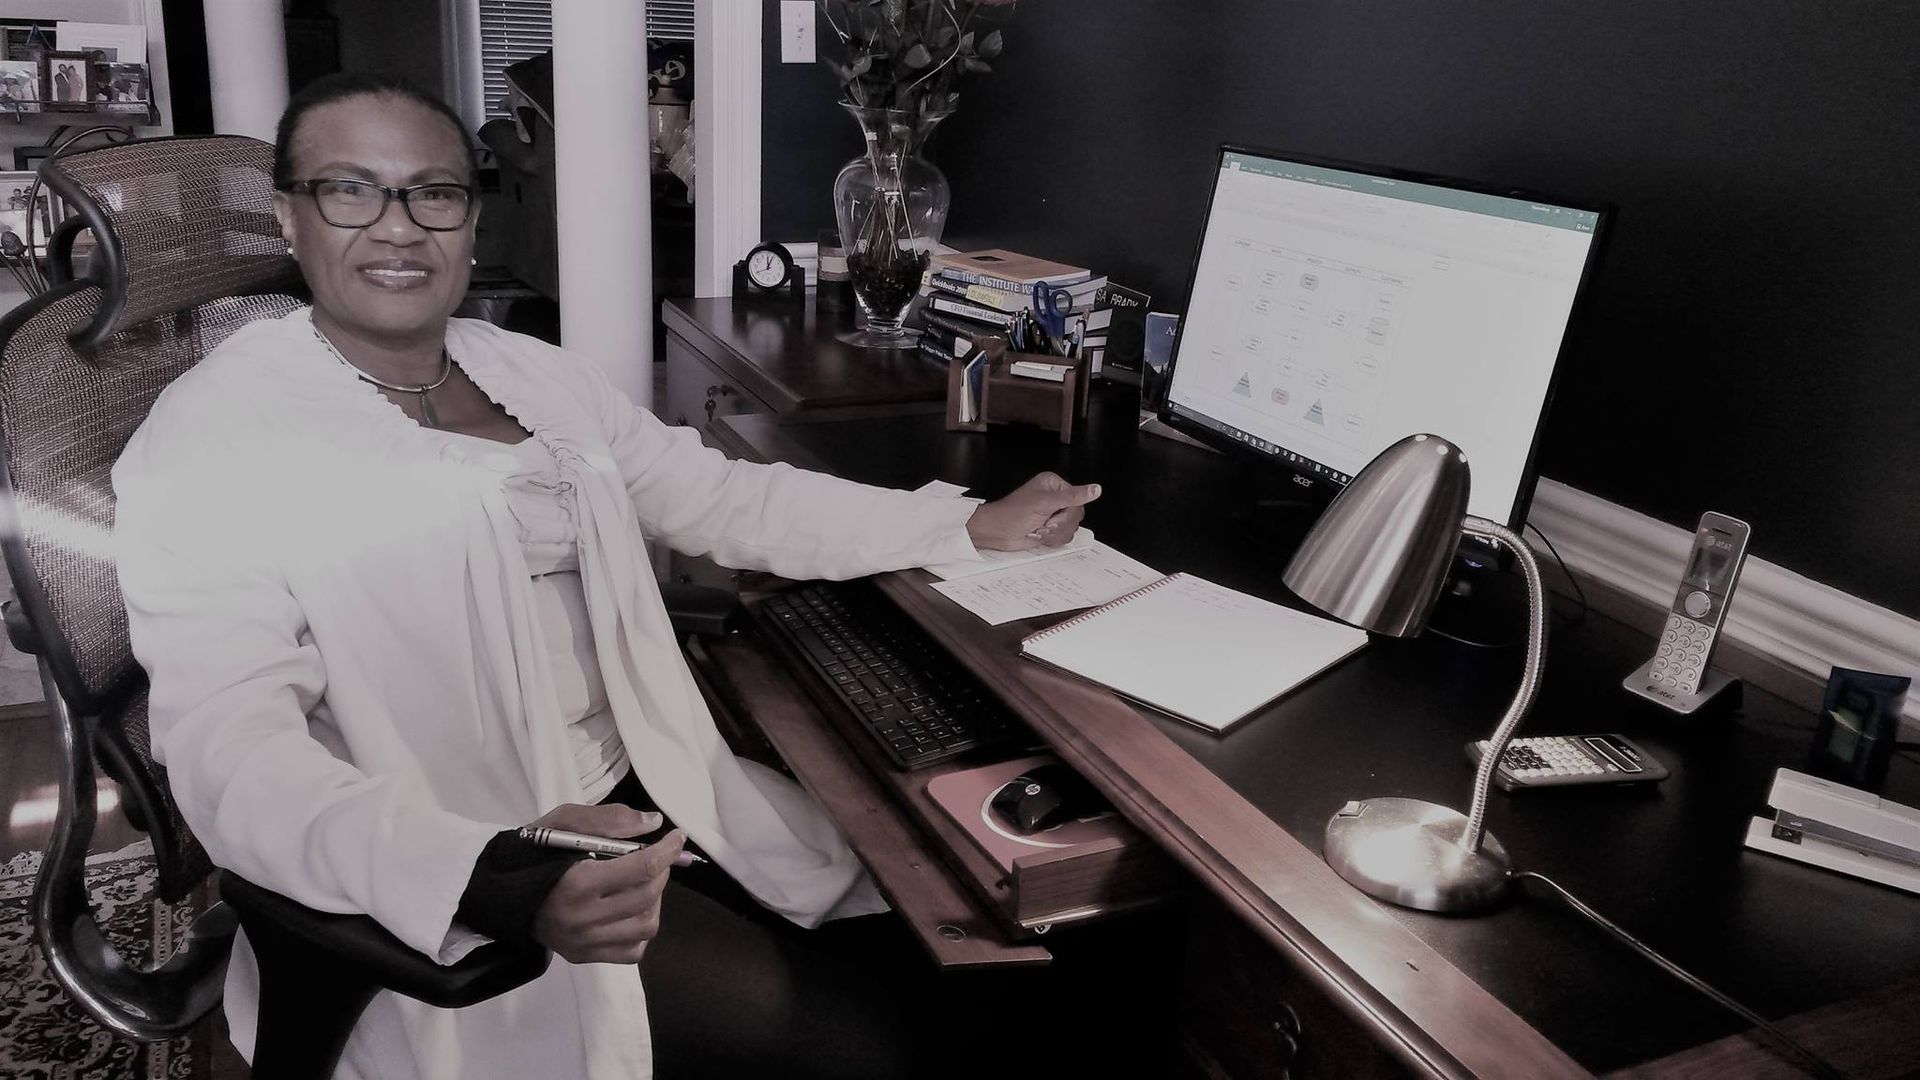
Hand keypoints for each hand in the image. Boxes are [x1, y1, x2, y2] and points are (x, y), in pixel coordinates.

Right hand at [527, 803, 683, 964]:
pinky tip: (628, 908)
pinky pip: (632, 950)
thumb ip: (608, 820)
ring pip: (646, 925)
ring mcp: (583, 943)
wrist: (497, 893)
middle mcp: (581, 920)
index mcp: (576, 883)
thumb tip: (653, 824)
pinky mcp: (583, 957)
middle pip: (648, 895)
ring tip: (639, 882)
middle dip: (661, 870)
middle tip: (653, 856)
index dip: (667, 850)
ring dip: (654, 899)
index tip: (677, 837)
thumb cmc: (530, 853)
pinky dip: (640, 927)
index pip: (642, 868)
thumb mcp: (562, 822)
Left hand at [965, 471, 1100, 551]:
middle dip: (1059, 524)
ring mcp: (1053, 514)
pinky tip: (1038, 534)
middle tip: (1043, 523)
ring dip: (1054, 534)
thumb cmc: (1012, 514)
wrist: (997, 532)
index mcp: (1054, 485)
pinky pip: (1064, 537)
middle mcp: (1055, 498)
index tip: (1052, 516)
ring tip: (1038, 528)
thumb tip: (1095, 489)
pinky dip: (1051, 539)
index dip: (1067, 513)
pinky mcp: (1050, 528)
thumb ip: (1073, 497)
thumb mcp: (1045, 503)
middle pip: (1076, 516)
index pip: (1078, 500)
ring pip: (1071, 528)